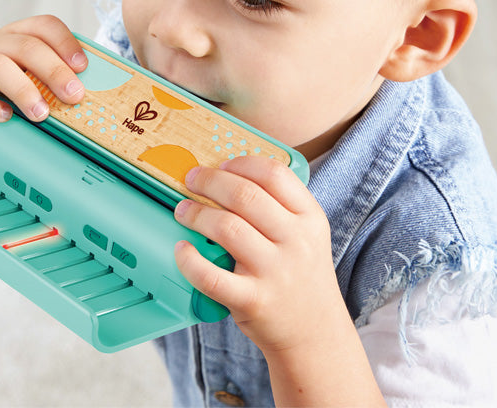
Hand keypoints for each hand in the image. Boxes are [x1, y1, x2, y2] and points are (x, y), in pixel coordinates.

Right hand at [0, 15, 87, 125]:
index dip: (65, 42)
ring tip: (42, 114)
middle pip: (26, 46)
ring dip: (24, 90)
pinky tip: (7, 117)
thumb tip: (102, 91)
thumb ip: (63, 78)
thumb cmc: (21, 97)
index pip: (44, 25)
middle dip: (54, 71)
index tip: (83, 67)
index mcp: (20, 34)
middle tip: (74, 96)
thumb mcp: (41, 80)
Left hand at [174, 158, 384, 405]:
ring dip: (196, 214)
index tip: (222, 165)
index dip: (241, 163)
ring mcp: (274, 272)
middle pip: (245, 194)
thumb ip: (279, 206)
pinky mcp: (252, 301)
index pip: (274, 174)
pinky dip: (190, 260)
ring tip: (182, 211)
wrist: (315, 334)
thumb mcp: (308, 234)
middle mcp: (295, 241)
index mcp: (310, 217)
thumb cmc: (301, 275)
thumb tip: (227, 175)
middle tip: (192, 179)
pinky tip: (182, 249)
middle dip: (210, 181)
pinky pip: (211, 276)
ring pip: (226, 227)